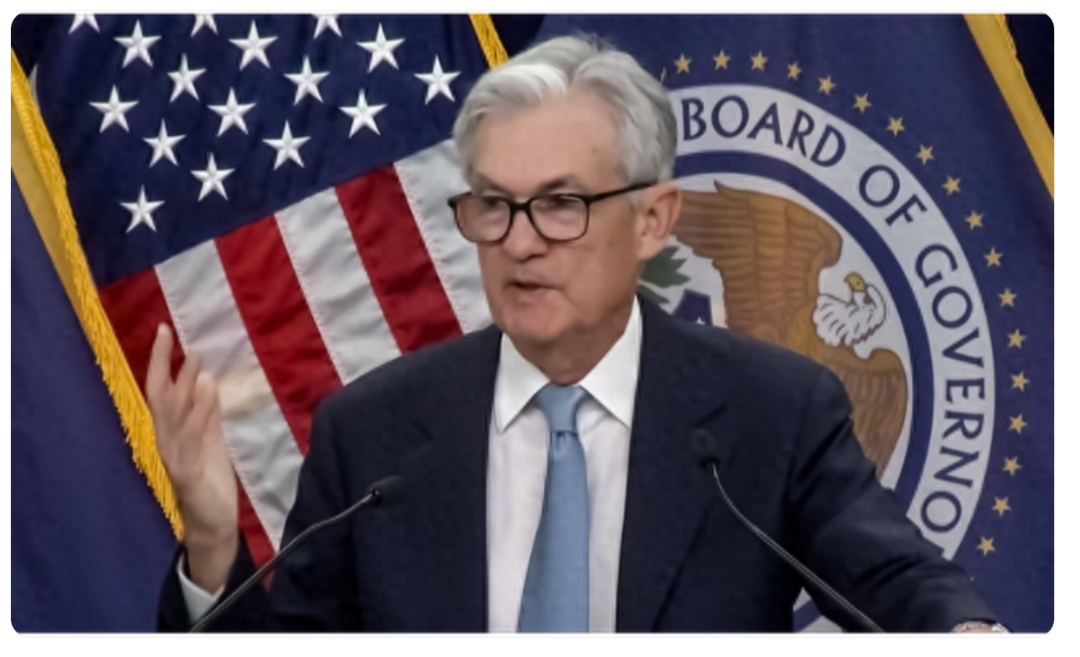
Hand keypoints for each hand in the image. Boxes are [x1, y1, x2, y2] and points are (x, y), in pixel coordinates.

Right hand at [146, 324, 237, 591]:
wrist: (213, 526)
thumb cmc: (209, 482)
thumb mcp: (211, 440)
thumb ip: (206, 412)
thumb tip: (204, 377)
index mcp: (172, 432)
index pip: (162, 390)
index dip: (162, 361)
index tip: (166, 331)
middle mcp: (167, 440)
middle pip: (159, 396)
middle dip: (161, 364)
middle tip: (168, 332)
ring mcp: (174, 456)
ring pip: (173, 414)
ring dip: (183, 383)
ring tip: (195, 356)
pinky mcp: (187, 473)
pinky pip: (191, 439)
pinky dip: (198, 414)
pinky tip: (205, 392)